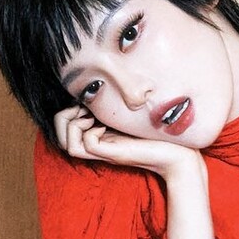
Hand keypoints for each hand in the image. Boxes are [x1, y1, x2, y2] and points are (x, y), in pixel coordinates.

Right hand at [52, 103, 197, 180]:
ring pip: (68, 145)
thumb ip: (118, 104)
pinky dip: (90, 133)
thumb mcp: (132, 112)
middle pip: (59, 140)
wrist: (179, 154)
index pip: (64, 131)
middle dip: (62, 119)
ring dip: (72, 126)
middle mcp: (98, 146)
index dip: (65, 114)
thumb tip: (105, 84)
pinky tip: (104, 125)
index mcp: (100, 136)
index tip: (82, 103)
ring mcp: (105, 151)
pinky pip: (87, 146)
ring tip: (90, 117)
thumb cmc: (160, 133)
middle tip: (82, 110)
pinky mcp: (114, 154)